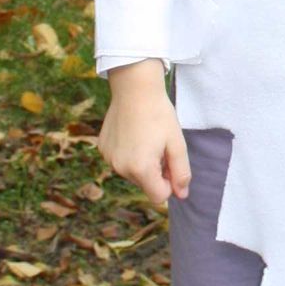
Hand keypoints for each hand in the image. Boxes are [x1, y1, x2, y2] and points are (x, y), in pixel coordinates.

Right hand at [98, 61, 190, 203]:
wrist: (134, 88)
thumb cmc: (159, 114)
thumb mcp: (177, 144)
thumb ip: (181, 172)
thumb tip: (182, 195)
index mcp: (141, 168)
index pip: (159, 197)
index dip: (169, 183)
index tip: (171, 163)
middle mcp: (121, 168)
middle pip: (145, 185)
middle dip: (155, 172)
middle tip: (160, 145)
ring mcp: (109, 159)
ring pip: (132, 174)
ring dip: (142, 163)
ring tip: (146, 138)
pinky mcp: (103, 149)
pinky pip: (120, 161)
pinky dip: (129, 154)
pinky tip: (133, 134)